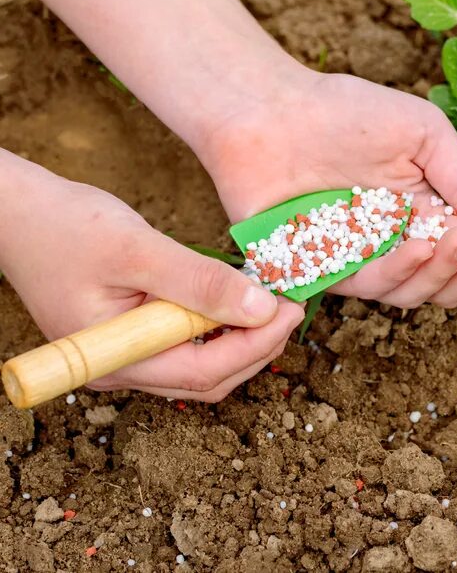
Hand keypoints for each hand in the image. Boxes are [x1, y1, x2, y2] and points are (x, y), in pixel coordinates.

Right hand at [0, 155, 302, 400]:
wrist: (16, 214)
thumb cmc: (66, 227)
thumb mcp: (139, 249)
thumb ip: (200, 281)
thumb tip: (262, 308)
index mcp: (115, 358)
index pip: (204, 372)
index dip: (257, 345)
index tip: (292, 308)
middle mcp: (120, 370)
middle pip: (208, 379)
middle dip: (258, 347)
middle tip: (291, 306)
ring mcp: (124, 358)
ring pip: (202, 367)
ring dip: (243, 340)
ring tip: (273, 302)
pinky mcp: (131, 338)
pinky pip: (187, 346)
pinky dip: (221, 328)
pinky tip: (240, 299)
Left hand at [196, 71, 456, 308]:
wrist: (270, 108)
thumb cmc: (347, 111)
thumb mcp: (424, 134)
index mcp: (427, 212)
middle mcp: (397, 243)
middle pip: (447, 281)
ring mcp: (361, 260)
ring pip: (412, 293)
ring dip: (440, 271)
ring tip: (456, 241)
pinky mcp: (322, 271)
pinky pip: (367, 287)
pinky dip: (396, 271)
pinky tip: (413, 246)